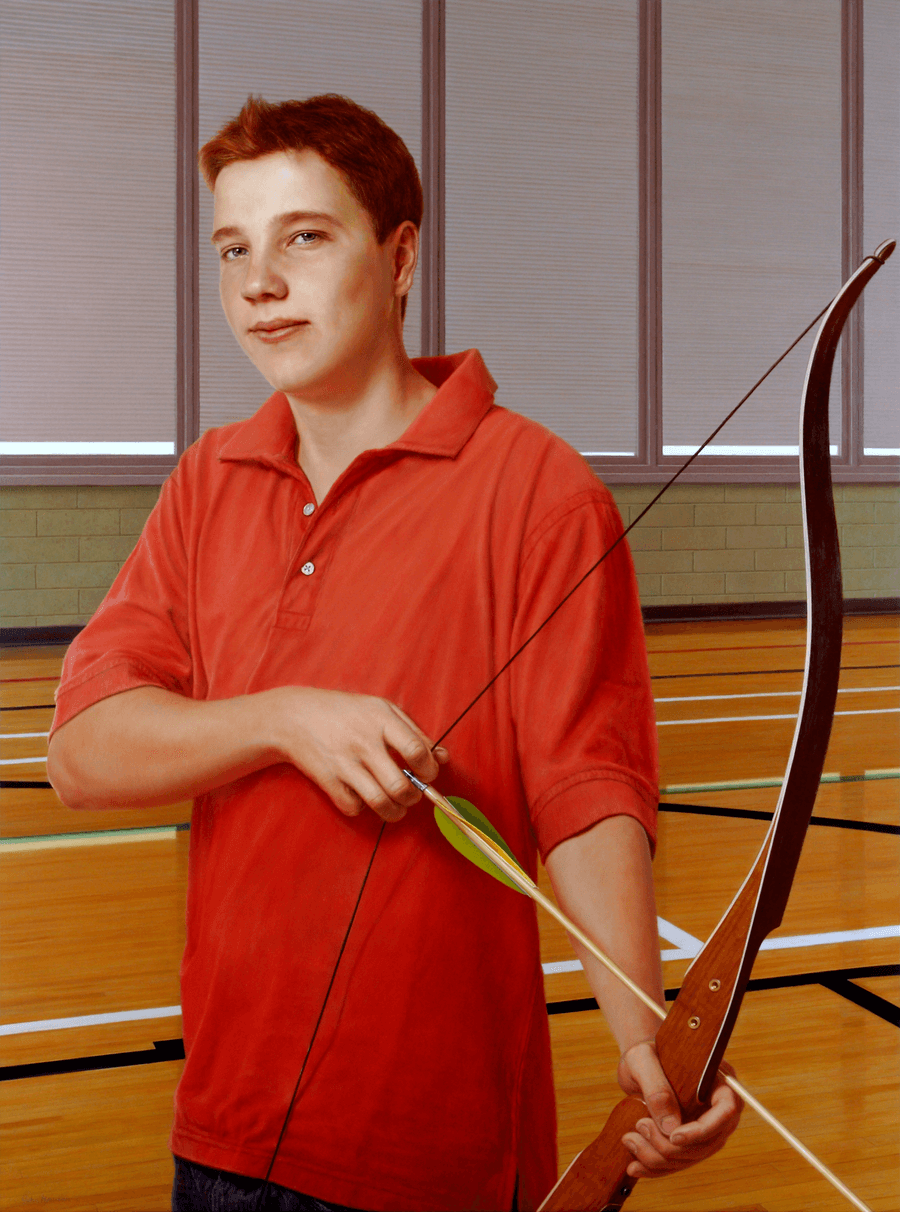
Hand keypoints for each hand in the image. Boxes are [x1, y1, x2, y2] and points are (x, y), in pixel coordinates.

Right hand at [264, 686, 448, 821]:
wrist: (293, 716)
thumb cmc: (345, 711)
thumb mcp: (381, 709)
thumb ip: (414, 732)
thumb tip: (443, 757)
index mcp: (381, 719)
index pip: (417, 751)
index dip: (429, 770)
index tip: (427, 774)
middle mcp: (364, 742)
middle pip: (401, 785)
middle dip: (414, 797)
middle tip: (412, 794)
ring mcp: (345, 763)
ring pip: (381, 802)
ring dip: (395, 811)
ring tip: (397, 806)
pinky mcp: (328, 780)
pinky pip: (354, 807)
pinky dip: (363, 808)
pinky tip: (364, 797)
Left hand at [616, 1040, 742, 1177]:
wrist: (640, 1063)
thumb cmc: (645, 1052)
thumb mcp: (643, 1059)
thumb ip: (656, 1086)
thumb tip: (670, 1127)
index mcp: (719, 1080)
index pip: (726, 1112)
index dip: (703, 1130)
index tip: (673, 1136)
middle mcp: (718, 1108)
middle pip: (708, 1142)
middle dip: (672, 1146)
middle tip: (638, 1127)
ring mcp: (706, 1128)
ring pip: (691, 1157)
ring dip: (659, 1158)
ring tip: (629, 1140)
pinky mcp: (690, 1141)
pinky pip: (678, 1162)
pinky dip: (656, 1167)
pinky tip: (633, 1166)